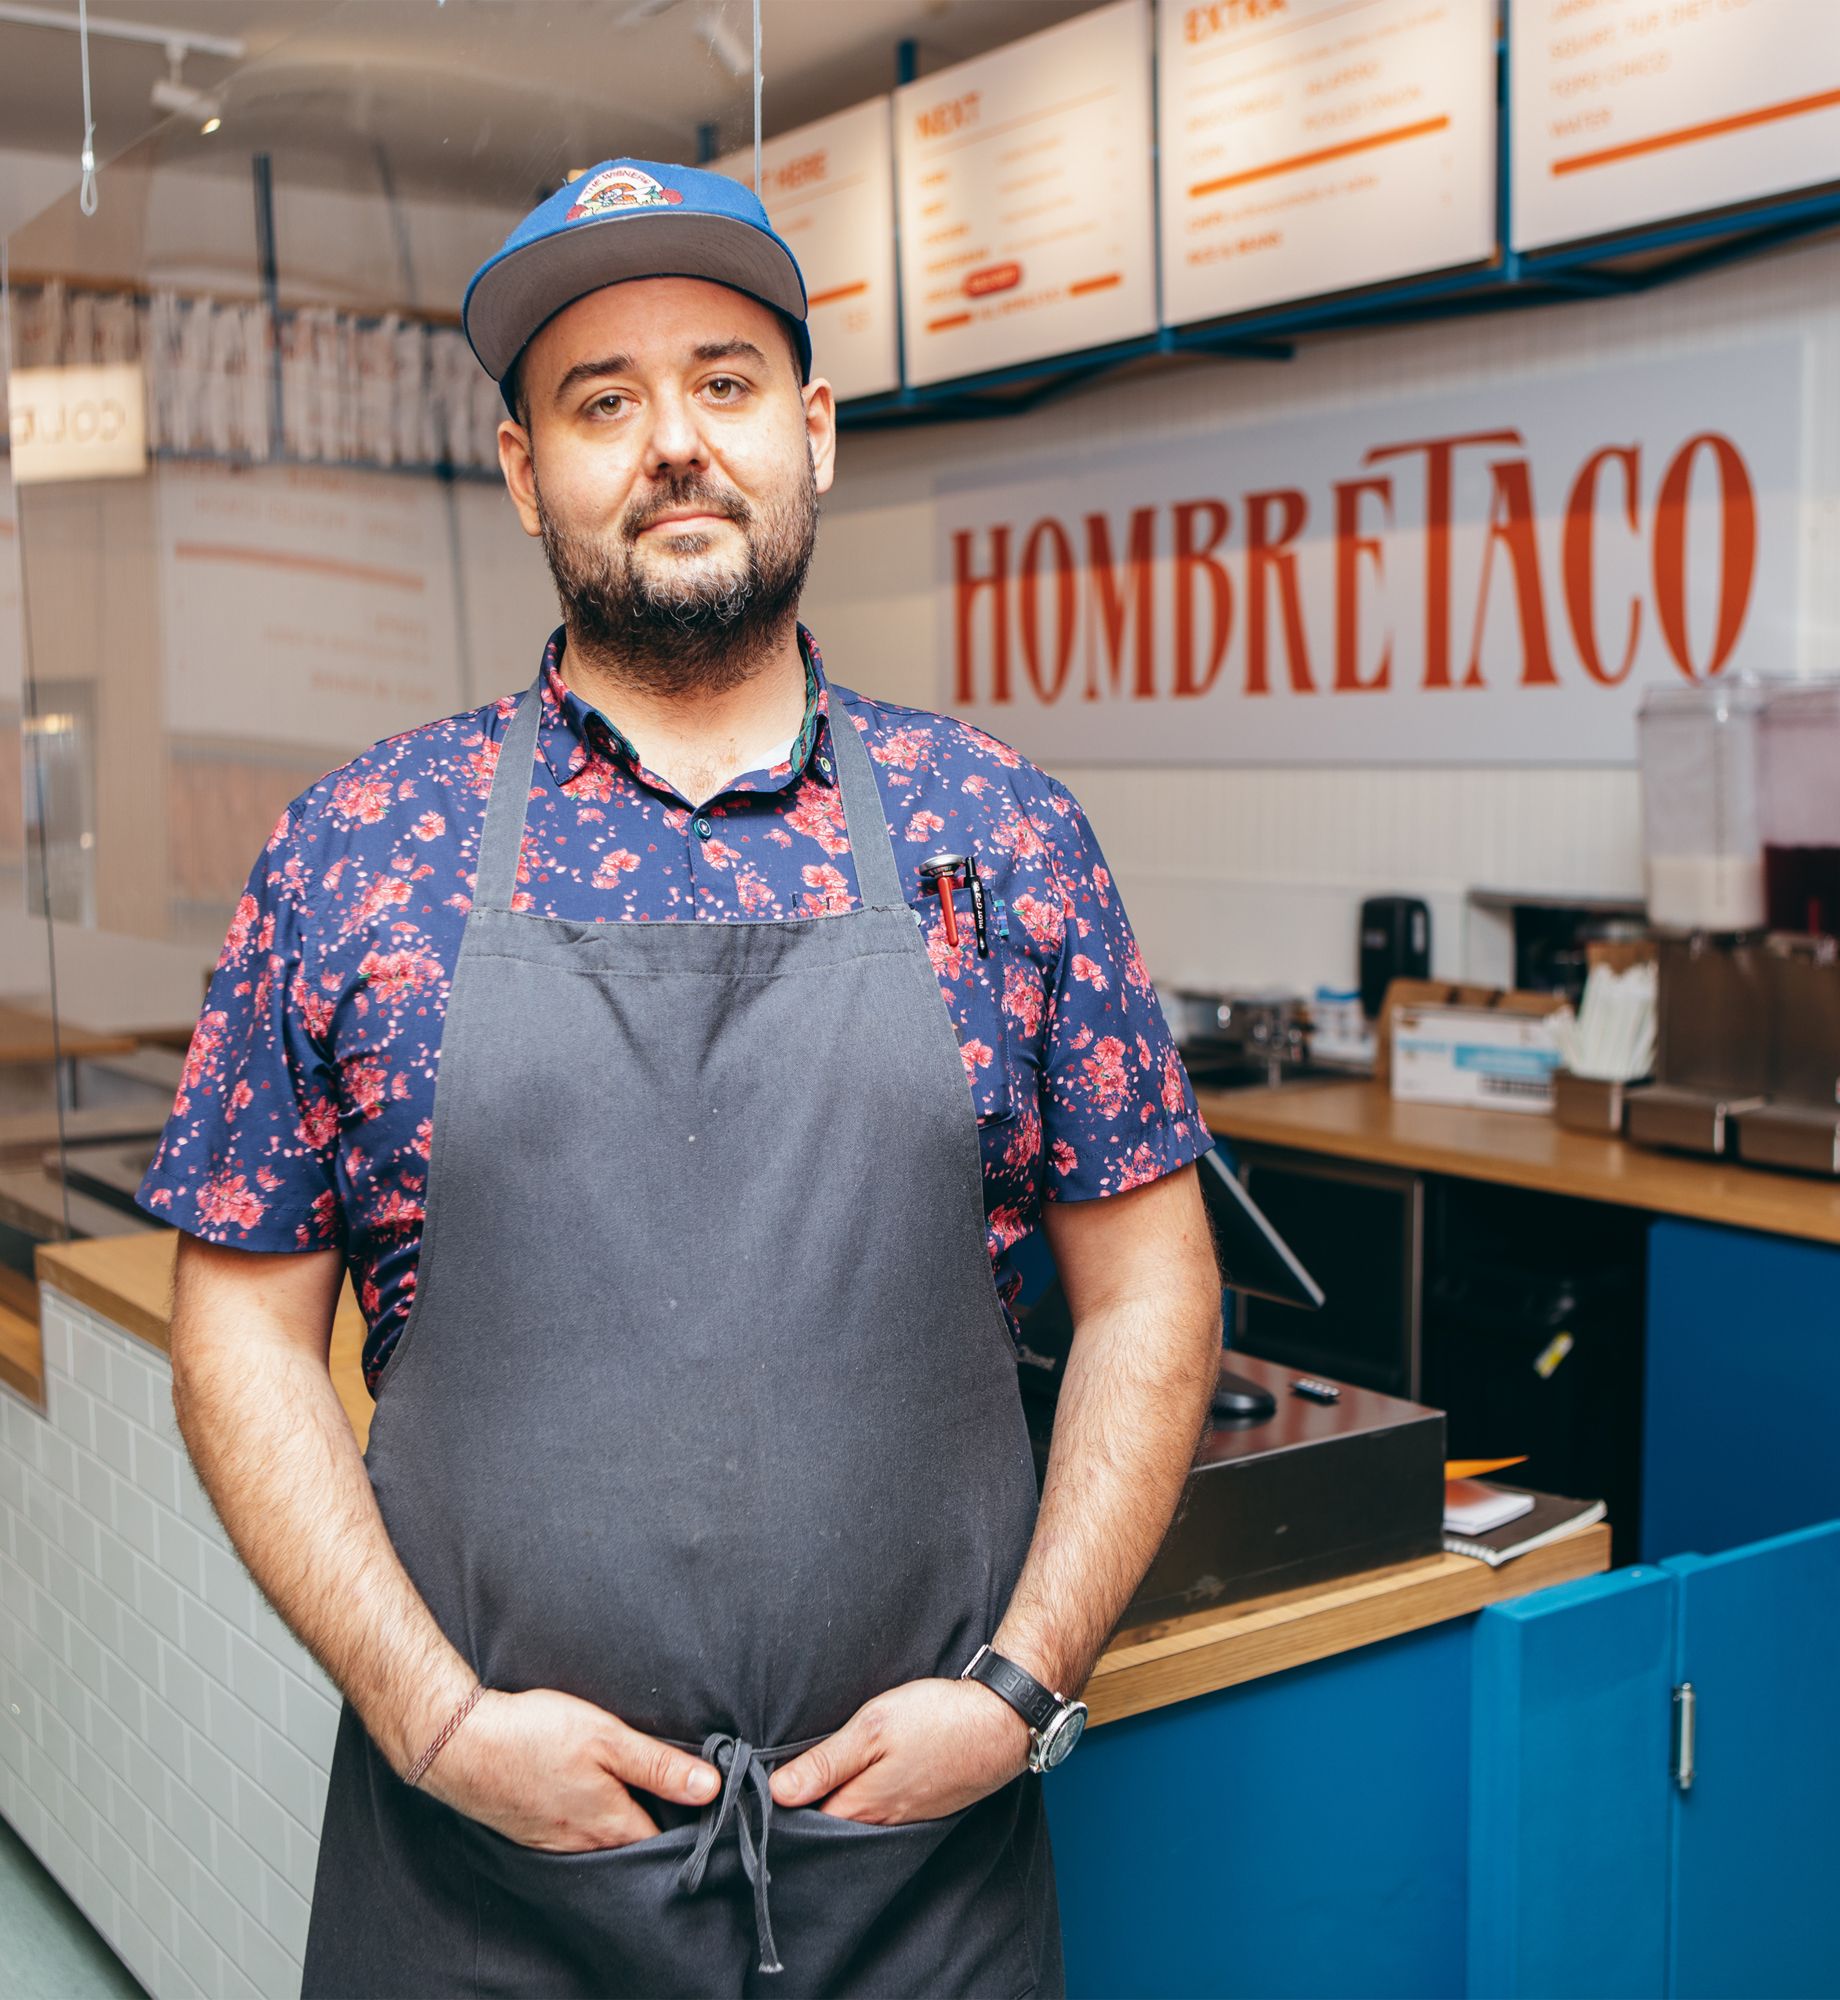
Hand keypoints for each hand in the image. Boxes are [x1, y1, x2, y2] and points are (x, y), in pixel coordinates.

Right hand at [414, 1686, 720, 1851]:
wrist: (460, 1746)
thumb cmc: (535, 1735)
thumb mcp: (607, 1738)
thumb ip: (659, 1766)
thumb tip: (712, 1787)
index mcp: (611, 1826)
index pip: (667, 1842)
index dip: (691, 1825)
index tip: (712, 1806)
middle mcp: (586, 1846)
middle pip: (636, 1847)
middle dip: (659, 1826)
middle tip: (680, 1797)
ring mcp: (556, 1844)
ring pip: (605, 1844)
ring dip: (624, 1824)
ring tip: (640, 1795)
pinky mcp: (534, 1833)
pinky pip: (576, 1839)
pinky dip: (592, 1824)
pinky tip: (592, 1799)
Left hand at [768, 1678, 1029, 1823]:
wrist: (1001, 1722)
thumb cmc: (937, 1718)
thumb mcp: (873, 1727)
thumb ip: (825, 1762)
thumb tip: (775, 1792)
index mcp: (861, 1807)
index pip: (804, 1824)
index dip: (779, 1809)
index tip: (756, 1790)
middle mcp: (880, 1824)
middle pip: (828, 1827)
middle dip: (804, 1811)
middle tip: (778, 1786)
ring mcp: (904, 1818)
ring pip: (855, 1821)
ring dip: (834, 1804)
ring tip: (812, 1783)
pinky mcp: (922, 1807)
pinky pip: (881, 1815)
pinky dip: (864, 1802)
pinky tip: (859, 1781)